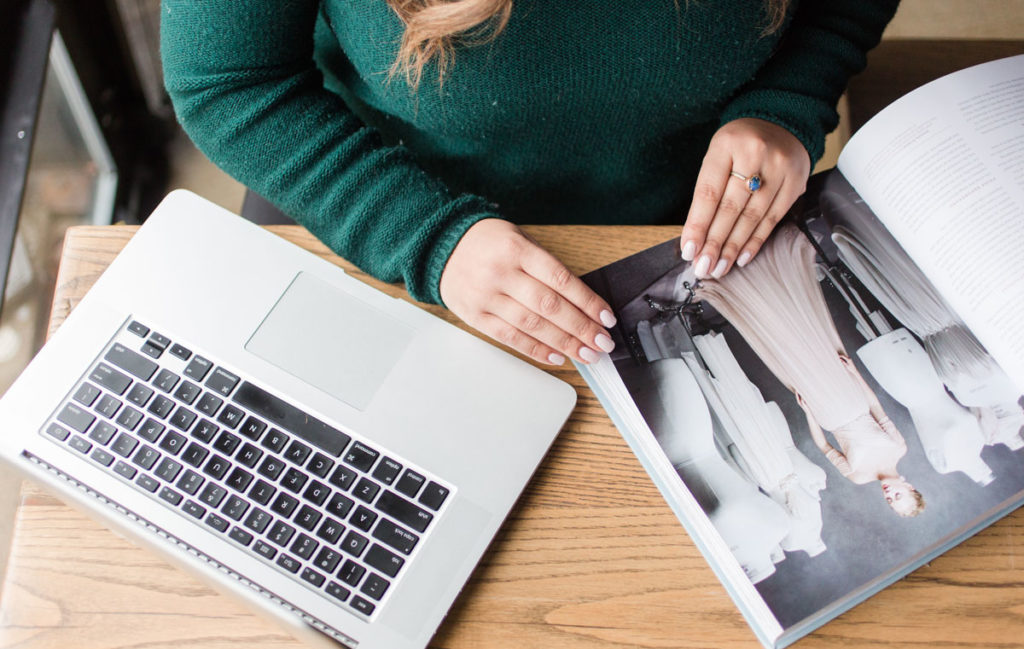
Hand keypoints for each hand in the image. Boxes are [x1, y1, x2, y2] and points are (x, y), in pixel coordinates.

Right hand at [440, 219, 616, 364]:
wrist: (440, 245)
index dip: (587, 301)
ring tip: (586, 354)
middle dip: (581, 328)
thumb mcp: (519, 240)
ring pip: (531, 325)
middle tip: (602, 343)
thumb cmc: (488, 243)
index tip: (606, 318)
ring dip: (564, 343)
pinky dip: (535, 350)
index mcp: (517, 249)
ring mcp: (486, 297)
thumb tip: (582, 303)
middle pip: (549, 306)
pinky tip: (556, 357)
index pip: (561, 279)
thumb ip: (546, 268)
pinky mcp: (474, 316)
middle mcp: (501, 273)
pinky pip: (509, 337)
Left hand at [680, 118, 809, 278]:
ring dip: (733, 247)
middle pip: (730, 207)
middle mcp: (754, 154)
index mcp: (726, 144)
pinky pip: (773, 218)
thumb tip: (696, 237)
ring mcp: (779, 167)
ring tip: (719, 268)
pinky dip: (755, 241)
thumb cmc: (740, 145)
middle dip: (714, 243)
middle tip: (702, 267)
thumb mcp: (718, 155)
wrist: (781, 122)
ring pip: (752, 217)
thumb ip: (708, 192)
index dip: (698, 225)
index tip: (688, 250)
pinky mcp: (796, 182)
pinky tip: (742, 257)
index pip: (708, 192)